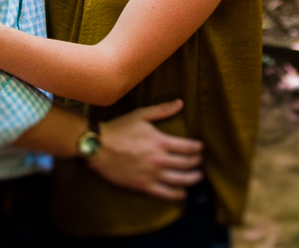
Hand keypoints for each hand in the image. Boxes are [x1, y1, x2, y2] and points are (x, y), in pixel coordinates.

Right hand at [87, 99, 203, 200]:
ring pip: (180, 180)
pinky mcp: (143, 186)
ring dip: (192, 179)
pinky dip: (177, 195)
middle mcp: (160, 159)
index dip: (197, 148)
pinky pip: (166, 194)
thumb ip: (162, 110)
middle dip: (196, 162)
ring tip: (197, 177)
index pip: (188, 147)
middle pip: (187, 164)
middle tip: (199, 161)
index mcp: (161, 141)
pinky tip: (182, 193)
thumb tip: (180, 103)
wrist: (98, 147)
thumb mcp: (140, 115)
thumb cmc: (119, 129)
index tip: (200, 148)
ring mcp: (152, 174)